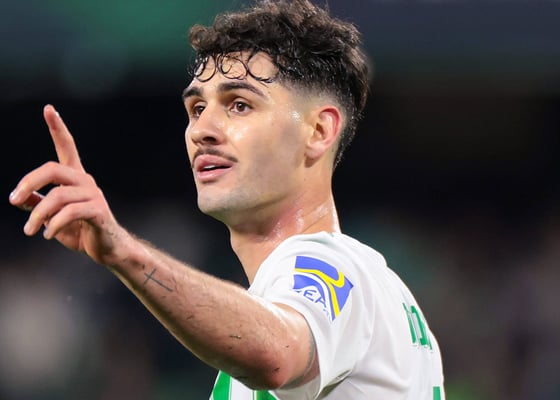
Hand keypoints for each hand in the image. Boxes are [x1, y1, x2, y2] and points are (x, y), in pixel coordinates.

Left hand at [9, 105, 126, 264]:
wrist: (108, 249)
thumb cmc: (81, 231)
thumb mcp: (53, 217)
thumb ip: (38, 204)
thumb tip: (18, 198)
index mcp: (75, 178)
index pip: (67, 147)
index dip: (58, 128)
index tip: (48, 109)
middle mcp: (86, 181)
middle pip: (53, 169)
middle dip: (29, 182)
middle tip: (13, 200)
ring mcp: (94, 195)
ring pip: (57, 196)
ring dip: (37, 215)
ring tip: (29, 231)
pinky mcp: (98, 211)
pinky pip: (70, 212)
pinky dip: (53, 225)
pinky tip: (47, 235)